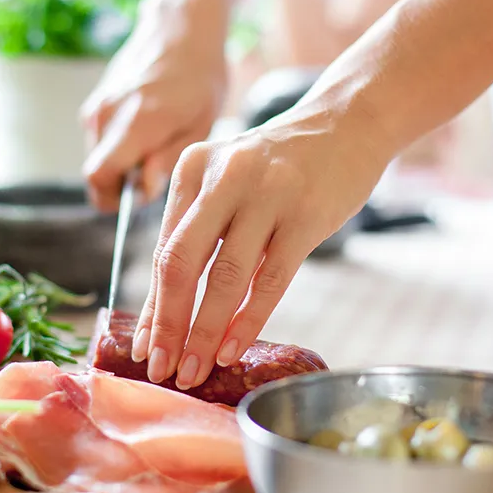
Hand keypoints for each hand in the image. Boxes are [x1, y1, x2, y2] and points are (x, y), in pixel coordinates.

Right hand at [81, 0, 229, 211]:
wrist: (180, 29)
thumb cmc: (200, 77)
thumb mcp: (201, 124)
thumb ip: (168, 160)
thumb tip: (143, 191)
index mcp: (136, 122)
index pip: (98, 176)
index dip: (114, 198)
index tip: (141, 196)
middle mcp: (107, 114)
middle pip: (97, 172)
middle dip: (123, 183)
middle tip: (158, 169)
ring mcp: (97, 106)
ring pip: (99, 157)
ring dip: (123, 163)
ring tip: (157, 143)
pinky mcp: (95, 103)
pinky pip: (101, 140)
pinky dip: (119, 145)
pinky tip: (147, 129)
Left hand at [131, 96, 388, 388]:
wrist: (347, 123)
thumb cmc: (281, 165)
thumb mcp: (228, 181)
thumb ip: (199, 231)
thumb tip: (168, 309)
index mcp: (192, 170)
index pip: (164, 251)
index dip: (153, 306)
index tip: (145, 348)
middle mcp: (223, 178)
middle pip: (182, 264)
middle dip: (168, 324)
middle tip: (163, 369)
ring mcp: (266, 195)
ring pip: (225, 278)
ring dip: (205, 332)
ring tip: (196, 370)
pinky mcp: (305, 215)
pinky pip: (269, 280)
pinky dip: (247, 321)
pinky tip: (232, 348)